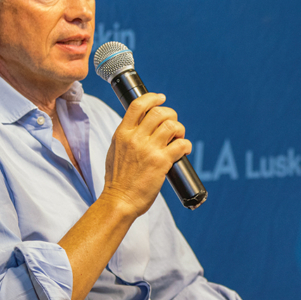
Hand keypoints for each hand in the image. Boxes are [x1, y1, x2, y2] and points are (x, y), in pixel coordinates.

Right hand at [100, 92, 190, 216]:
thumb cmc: (118, 180)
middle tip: (173, 126)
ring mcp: (149, 149)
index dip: (152, 98)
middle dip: (171, 115)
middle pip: (159, 112)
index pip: (138, 105)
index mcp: (122, 134)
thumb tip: (140, 126)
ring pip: (172, 126)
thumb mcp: (114, 150)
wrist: (119, 201)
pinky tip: (183, 151)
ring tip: (178, 138)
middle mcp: (135, 138)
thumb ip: (126, 137)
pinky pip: (181, 144)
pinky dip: (186, 145)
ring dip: (179, 130)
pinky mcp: (161, 162)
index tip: (161, 98)